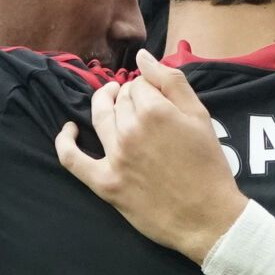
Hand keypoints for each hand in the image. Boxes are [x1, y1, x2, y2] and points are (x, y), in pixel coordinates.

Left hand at [55, 50, 247, 263]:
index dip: (148, 86)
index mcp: (156, 111)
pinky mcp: (105, 182)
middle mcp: (130, 130)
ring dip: (105, 103)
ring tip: (112, 100)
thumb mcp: (201, 117)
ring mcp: (114, 157)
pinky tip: (70, 129)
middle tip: (145, 106)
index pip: (140, 83)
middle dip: (130, 96)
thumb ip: (172, 81)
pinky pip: (72, 158)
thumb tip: (143, 56)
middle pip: (121, 99)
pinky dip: (65, 140)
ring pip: (100, 117)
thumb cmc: (209, 167)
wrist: (208, 218)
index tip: (158, 97)